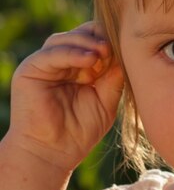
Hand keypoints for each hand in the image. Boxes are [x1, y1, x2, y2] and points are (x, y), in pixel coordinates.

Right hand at [8, 22, 123, 169]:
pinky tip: (91, 60)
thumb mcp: (105, 102)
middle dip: (99, 39)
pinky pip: (52, 54)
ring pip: (65, 39)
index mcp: (78, 69)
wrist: (52, 154)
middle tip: (114, 49)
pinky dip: (73, 53)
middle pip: (79, 35)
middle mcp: (60, 63)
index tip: (125, 51)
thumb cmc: (80, 132)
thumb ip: (114, 79)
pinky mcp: (31, 70)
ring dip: (88, 44)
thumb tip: (127, 55)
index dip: (109, 43)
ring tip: (104, 53)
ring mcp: (44, 65)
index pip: (93, 42)